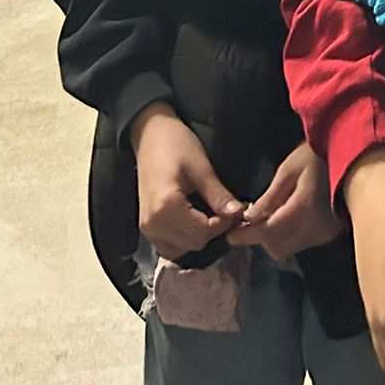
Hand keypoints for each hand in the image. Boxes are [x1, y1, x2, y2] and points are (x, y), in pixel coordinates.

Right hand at [131, 103, 244, 261]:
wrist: (149, 134)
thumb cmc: (176, 144)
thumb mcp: (201, 167)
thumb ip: (218, 195)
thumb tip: (239, 214)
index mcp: (166, 208)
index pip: (203, 233)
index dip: (223, 224)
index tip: (235, 209)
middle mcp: (153, 225)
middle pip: (193, 244)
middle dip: (213, 230)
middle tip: (225, 210)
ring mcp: (147, 228)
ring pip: (181, 249)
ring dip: (198, 237)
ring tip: (210, 214)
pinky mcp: (146, 227)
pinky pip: (168, 245)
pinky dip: (183, 239)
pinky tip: (194, 220)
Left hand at [229, 141, 342, 260]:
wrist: (353, 158)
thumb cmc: (318, 156)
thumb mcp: (290, 168)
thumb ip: (270, 196)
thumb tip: (249, 217)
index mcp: (302, 208)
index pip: (268, 231)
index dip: (247, 236)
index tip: (230, 235)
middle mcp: (314, 227)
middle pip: (277, 247)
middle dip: (261, 238)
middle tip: (249, 224)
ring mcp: (324, 233)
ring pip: (289, 248)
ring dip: (274, 239)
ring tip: (268, 219)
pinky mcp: (329, 234)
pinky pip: (302, 243)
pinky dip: (289, 236)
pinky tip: (287, 218)